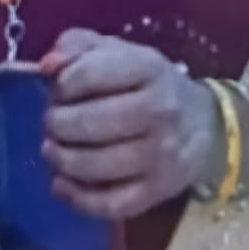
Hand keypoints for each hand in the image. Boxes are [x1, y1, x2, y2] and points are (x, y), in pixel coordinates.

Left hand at [39, 28, 219, 219]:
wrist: (202, 124)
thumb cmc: (147, 84)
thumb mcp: (117, 52)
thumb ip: (76, 46)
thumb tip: (46, 65)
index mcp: (148, 67)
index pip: (88, 74)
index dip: (61, 84)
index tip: (58, 90)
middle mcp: (159, 110)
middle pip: (90, 122)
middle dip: (57, 124)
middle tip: (52, 124)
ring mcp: (160, 155)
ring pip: (96, 166)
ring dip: (61, 160)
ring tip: (52, 150)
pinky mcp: (157, 192)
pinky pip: (109, 204)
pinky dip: (77, 198)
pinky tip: (61, 184)